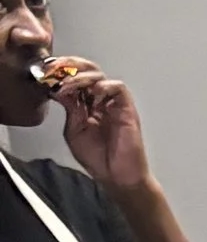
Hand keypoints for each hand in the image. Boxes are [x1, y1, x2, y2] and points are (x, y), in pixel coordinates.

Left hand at [53, 66, 151, 200]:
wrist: (116, 176)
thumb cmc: (99, 158)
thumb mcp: (74, 130)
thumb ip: (69, 108)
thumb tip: (58, 88)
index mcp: (85, 103)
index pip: (73, 78)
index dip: (59, 71)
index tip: (45, 71)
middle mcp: (99, 99)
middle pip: (86, 70)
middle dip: (69, 65)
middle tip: (55, 69)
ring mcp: (113, 103)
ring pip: (99, 75)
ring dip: (81, 76)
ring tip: (69, 85)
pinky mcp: (126, 108)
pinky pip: (117, 87)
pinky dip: (104, 86)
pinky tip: (93, 95)